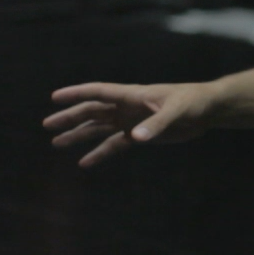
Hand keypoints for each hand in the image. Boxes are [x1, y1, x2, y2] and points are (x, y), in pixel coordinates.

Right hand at [42, 81, 213, 167]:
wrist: (206, 111)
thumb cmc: (192, 103)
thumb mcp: (176, 112)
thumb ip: (156, 125)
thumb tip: (136, 138)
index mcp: (132, 95)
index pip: (98, 92)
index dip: (76, 93)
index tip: (54, 98)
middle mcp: (126, 107)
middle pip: (92, 111)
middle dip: (70, 117)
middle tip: (47, 125)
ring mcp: (131, 121)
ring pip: (98, 128)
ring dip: (78, 135)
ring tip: (56, 144)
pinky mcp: (139, 134)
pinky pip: (114, 144)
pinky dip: (99, 153)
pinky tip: (84, 162)